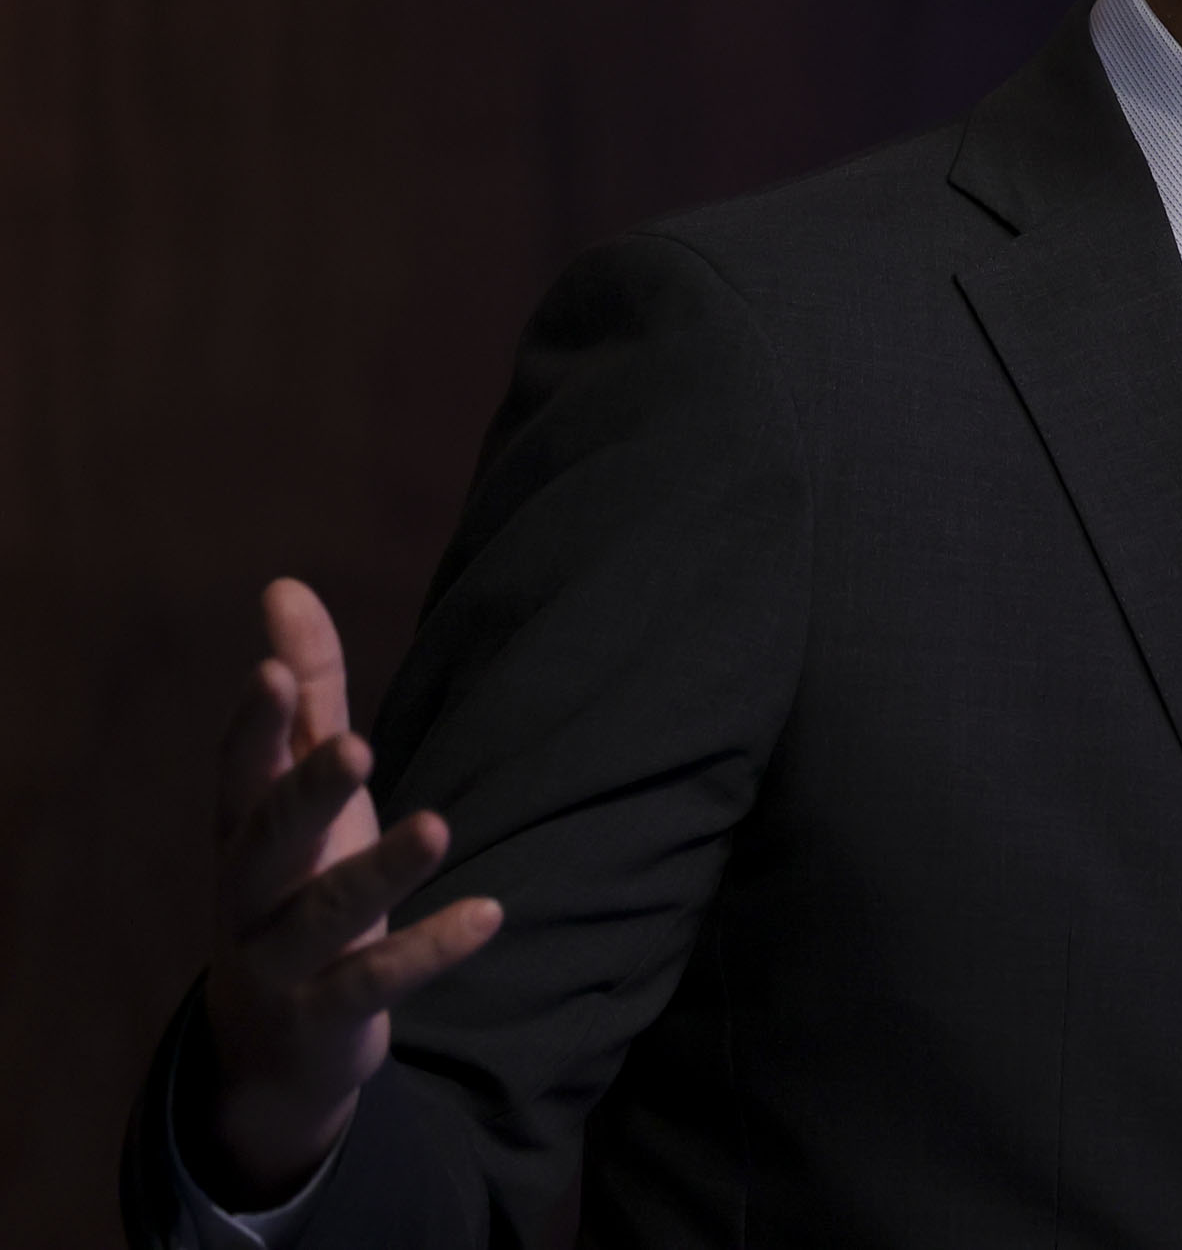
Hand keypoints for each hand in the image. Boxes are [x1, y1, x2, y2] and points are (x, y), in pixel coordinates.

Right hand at [192, 579, 502, 1206]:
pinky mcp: (328, 1014)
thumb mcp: (300, 791)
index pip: (239, 773)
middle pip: (268, 840)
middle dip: (307, 793)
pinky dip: (429, 950)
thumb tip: (284, 585)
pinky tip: (490, 913)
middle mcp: (251, 895)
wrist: (269, 1047)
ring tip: (439, 825)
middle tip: (358, 746)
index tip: (267, 670)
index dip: (253, 726)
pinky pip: (375, 982)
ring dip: (382, 872)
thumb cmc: (294, 884)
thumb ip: (304, 695)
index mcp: (244, 833)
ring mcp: (284, 960)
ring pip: (327, 915)